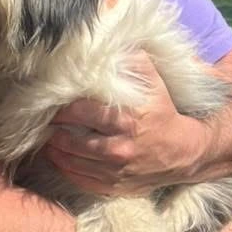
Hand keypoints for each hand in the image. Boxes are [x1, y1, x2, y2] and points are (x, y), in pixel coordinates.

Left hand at [44, 53, 207, 194]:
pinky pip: (78, 178)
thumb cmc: (164, 114)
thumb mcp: (156, 85)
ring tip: (48, 137)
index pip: (81, 112)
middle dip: (55, 128)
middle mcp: (120, 148)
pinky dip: (64, 167)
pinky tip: (58, 156)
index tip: (52, 102)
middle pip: (71, 138)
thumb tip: (114, 44)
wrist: (184, 153)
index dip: (63, 107)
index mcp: (129, 120)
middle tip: (47, 120)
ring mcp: (115, 171)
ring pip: (70, 160)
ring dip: (54, 148)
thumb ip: (135, 64)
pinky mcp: (112, 187)